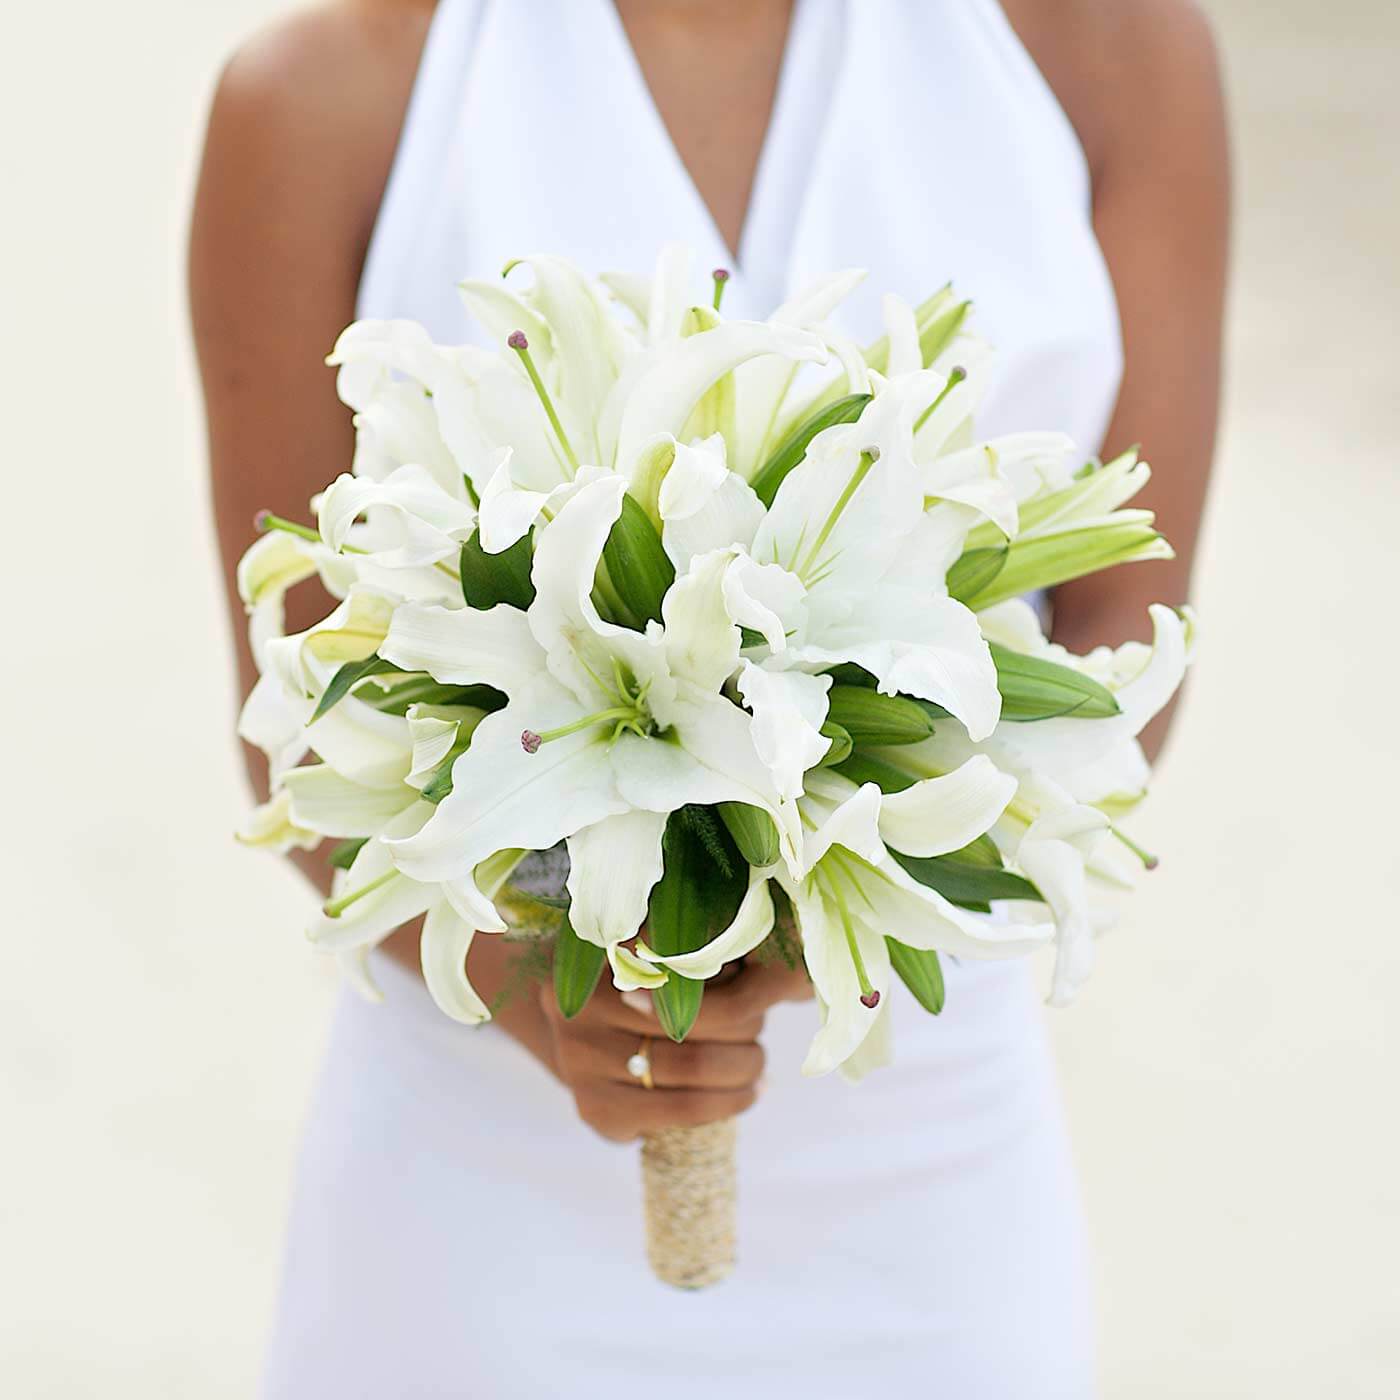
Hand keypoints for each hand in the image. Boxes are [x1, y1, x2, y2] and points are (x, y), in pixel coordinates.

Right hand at [538, 956, 810, 1142]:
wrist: (588, 1039)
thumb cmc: (646, 985)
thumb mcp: (669, 950)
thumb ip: (714, 946)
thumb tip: (795, 975)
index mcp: (594, 952)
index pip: (683, 959)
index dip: (729, 971)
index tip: (753, 976)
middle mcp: (578, 1004)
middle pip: (694, 1014)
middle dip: (743, 1024)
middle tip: (759, 1025)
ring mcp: (579, 1060)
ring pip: (694, 1066)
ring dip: (744, 1065)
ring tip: (757, 1061)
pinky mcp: (595, 1109)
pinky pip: (681, 1111)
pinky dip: (727, 1103)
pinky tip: (746, 1093)